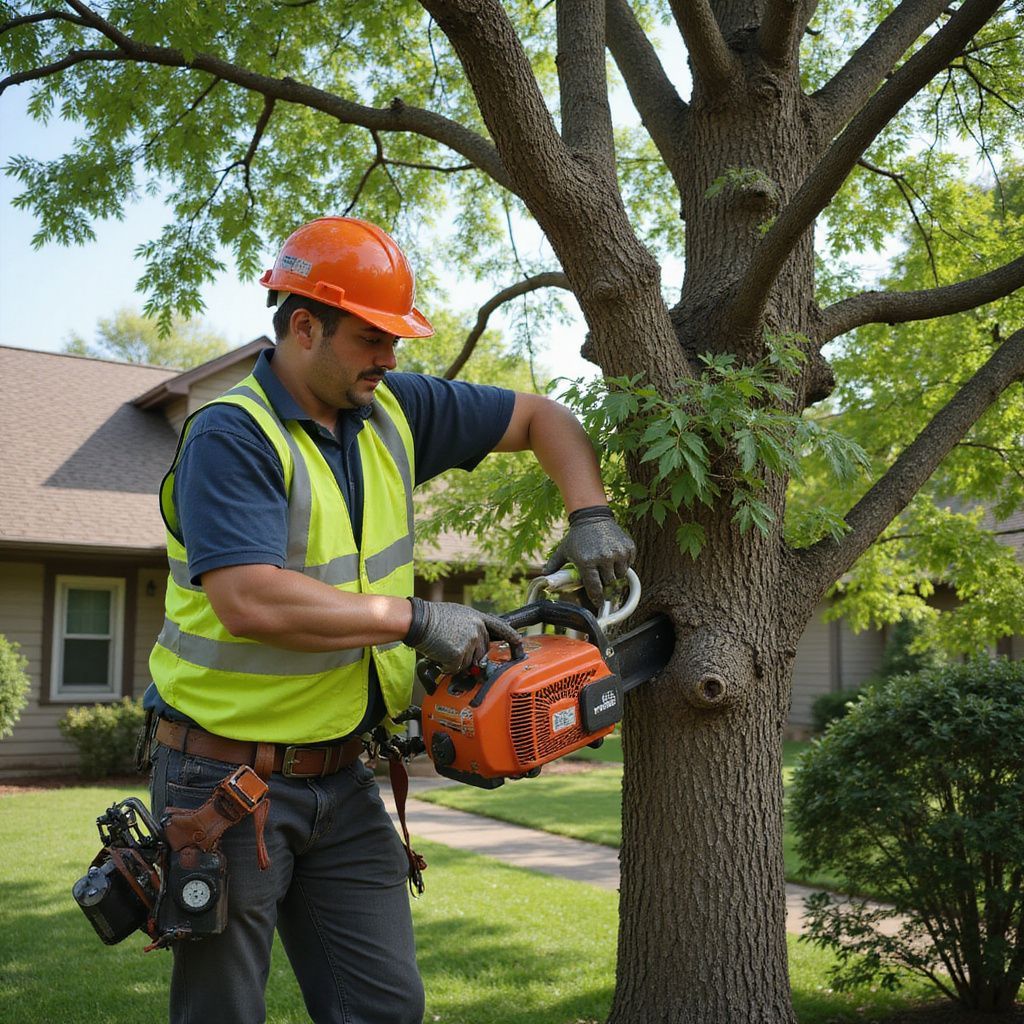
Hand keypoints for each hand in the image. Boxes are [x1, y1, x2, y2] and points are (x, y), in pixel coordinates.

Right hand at [404, 598, 522, 673]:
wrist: (419, 621)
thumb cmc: (433, 617)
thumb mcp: (458, 615)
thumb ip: (471, 627)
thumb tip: (477, 643)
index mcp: (478, 618)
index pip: (501, 628)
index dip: (511, 638)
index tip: (519, 645)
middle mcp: (477, 629)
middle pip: (482, 652)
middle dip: (470, 656)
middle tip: (453, 649)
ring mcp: (469, 642)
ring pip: (469, 662)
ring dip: (457, 661)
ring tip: (444, 647)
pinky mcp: (459, 653)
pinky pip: (456, 668)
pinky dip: (447, 666)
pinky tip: (440, 654)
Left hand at [542, 505, 635, 605]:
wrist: (592, 517)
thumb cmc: (577, 537)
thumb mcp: (564, 550)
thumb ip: (554, 564)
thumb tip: (544, 577)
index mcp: (587, 562)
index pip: (594, 588)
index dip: (597, 598)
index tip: (598, 602)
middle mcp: (604, 558)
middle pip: (609, 583)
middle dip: (604, 581)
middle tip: (600, 574)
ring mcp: (617, 552)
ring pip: (620, 575)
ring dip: (614, 573)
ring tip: (606, 564)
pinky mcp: (628, 547)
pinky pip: (629, 564)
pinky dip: (623, 563)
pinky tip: (614, 556)